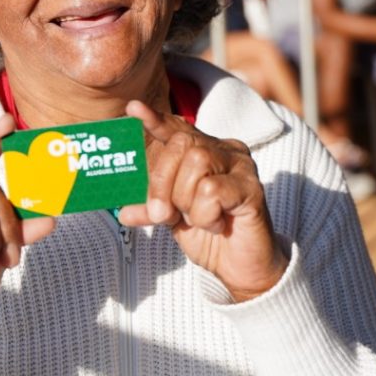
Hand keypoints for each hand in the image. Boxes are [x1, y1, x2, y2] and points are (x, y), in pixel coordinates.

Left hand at [118, 101, 287, 301]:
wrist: (240, 267)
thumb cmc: (207, 234)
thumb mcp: (171, 216)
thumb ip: (150, 206)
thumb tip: (123, 210)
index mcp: (205, 150)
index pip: (177, 129)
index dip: (154, 120)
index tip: (132, 108)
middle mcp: (225, 150)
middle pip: (182, 145)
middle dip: (162, 181)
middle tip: (161, 213)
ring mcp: (241, 166)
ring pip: (197, 165)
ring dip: (186, 201)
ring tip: (198, 218)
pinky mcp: (252, 187)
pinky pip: (212, 191)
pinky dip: (204, 215)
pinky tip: (216, 224)